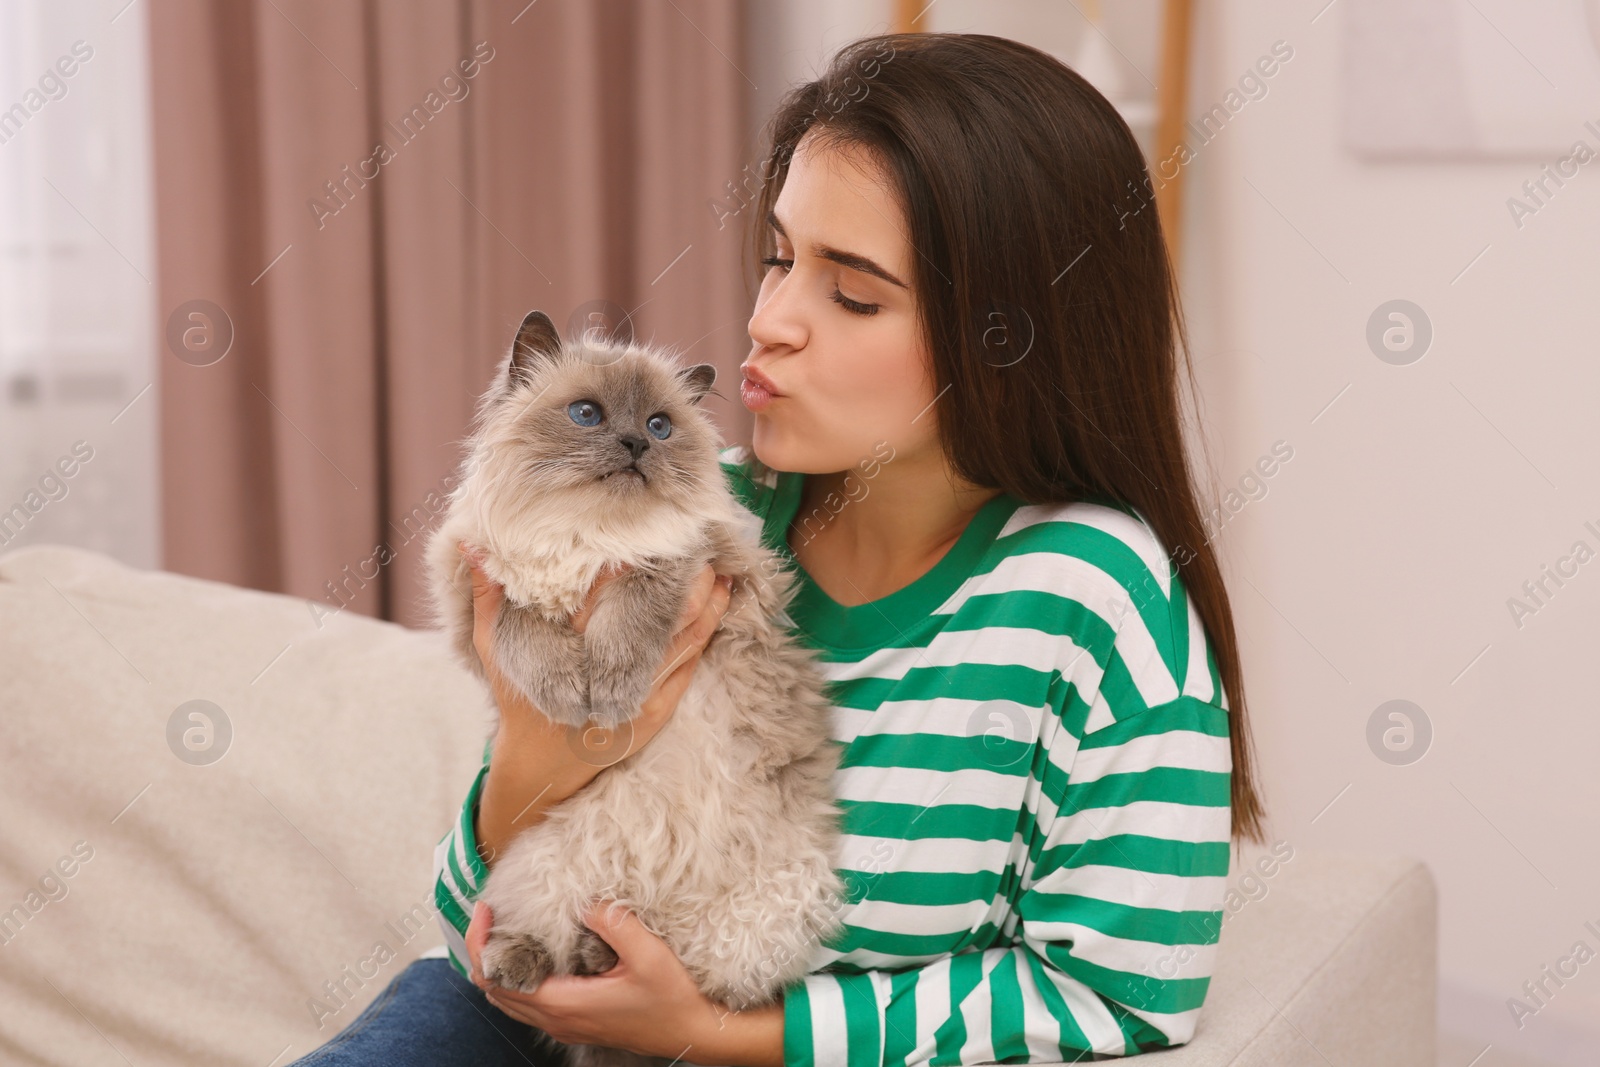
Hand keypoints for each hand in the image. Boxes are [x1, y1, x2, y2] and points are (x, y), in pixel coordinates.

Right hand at [458, 543, 733, 866]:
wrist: (543, 765)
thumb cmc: (519, 702)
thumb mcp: (495, 649)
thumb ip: (487, 596)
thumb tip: (473, 544)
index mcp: (572, 654)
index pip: (604, 604)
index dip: (629, 572)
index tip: (647, 538)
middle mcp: (610, 675)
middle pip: (660, 620)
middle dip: (684, 583)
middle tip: (700, 544)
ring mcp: (639, 696)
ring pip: (684, 641)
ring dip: (705, 604)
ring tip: (720, 568)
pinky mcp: (657, 710)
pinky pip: (689, 666)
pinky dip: (705, 635)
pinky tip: (718, 608)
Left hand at [465, 899, 736, 1057]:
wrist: (693, 1032)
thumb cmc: (672, 999)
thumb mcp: (648, 955)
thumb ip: (614, 924)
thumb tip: (585, 902)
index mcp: (564, 1003)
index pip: (497, 978)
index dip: (481, 943)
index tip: (485, 910)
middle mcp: (557, 1020)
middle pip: (494, 991)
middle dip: (483, 952)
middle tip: (489, 914)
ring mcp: (565, 1026)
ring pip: (509, 1001)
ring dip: (497, 968)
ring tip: (504, 930)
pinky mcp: (577, 1025)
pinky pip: (529, 1006)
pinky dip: (516, 981)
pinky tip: (533, 956)